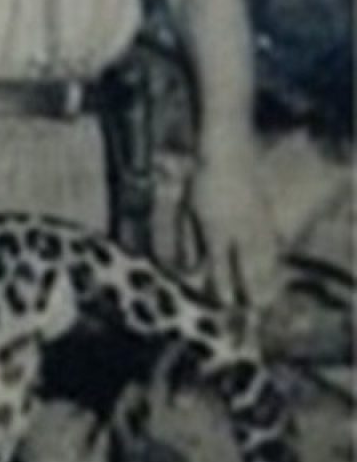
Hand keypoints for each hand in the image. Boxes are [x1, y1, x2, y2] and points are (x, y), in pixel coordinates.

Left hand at [183, 149, 281, 311]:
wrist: (227, 154)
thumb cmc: (202, 181)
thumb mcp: (188, 210)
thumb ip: (189, 239)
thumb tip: (189, 264)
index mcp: (215, 227)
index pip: (220, 263)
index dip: (223, 284)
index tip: (226, 302)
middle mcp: (237, 228)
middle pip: (246, 265)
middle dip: (250, 287)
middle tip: (254, 307)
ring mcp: (255, 221)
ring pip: (263, 255)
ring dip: (265, 277)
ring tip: (267, 295)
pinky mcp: (265, 213)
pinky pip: (272, 241)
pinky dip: (273, 256)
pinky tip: (274, 265)